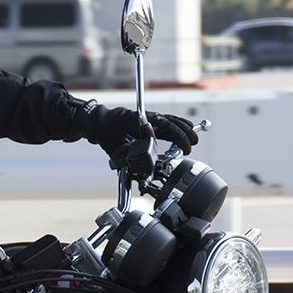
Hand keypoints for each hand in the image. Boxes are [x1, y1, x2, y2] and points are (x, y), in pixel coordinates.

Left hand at [75, 100, 198, 157]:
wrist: (99, 123)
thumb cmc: (107, 133)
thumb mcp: (118, 149)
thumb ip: (131, 160)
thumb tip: (142, 174)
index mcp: (143, 123)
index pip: (167, 128)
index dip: (180, 137)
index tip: (187, 147)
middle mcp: (148, 119)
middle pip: (172, 122)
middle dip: (185, 132)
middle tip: (193, 142)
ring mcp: (147, 118)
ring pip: (169, 120)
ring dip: (182, 127)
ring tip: (192, 134)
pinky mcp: (146, 120)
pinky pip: (163, 121)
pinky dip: (174, 124)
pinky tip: (180, 128)